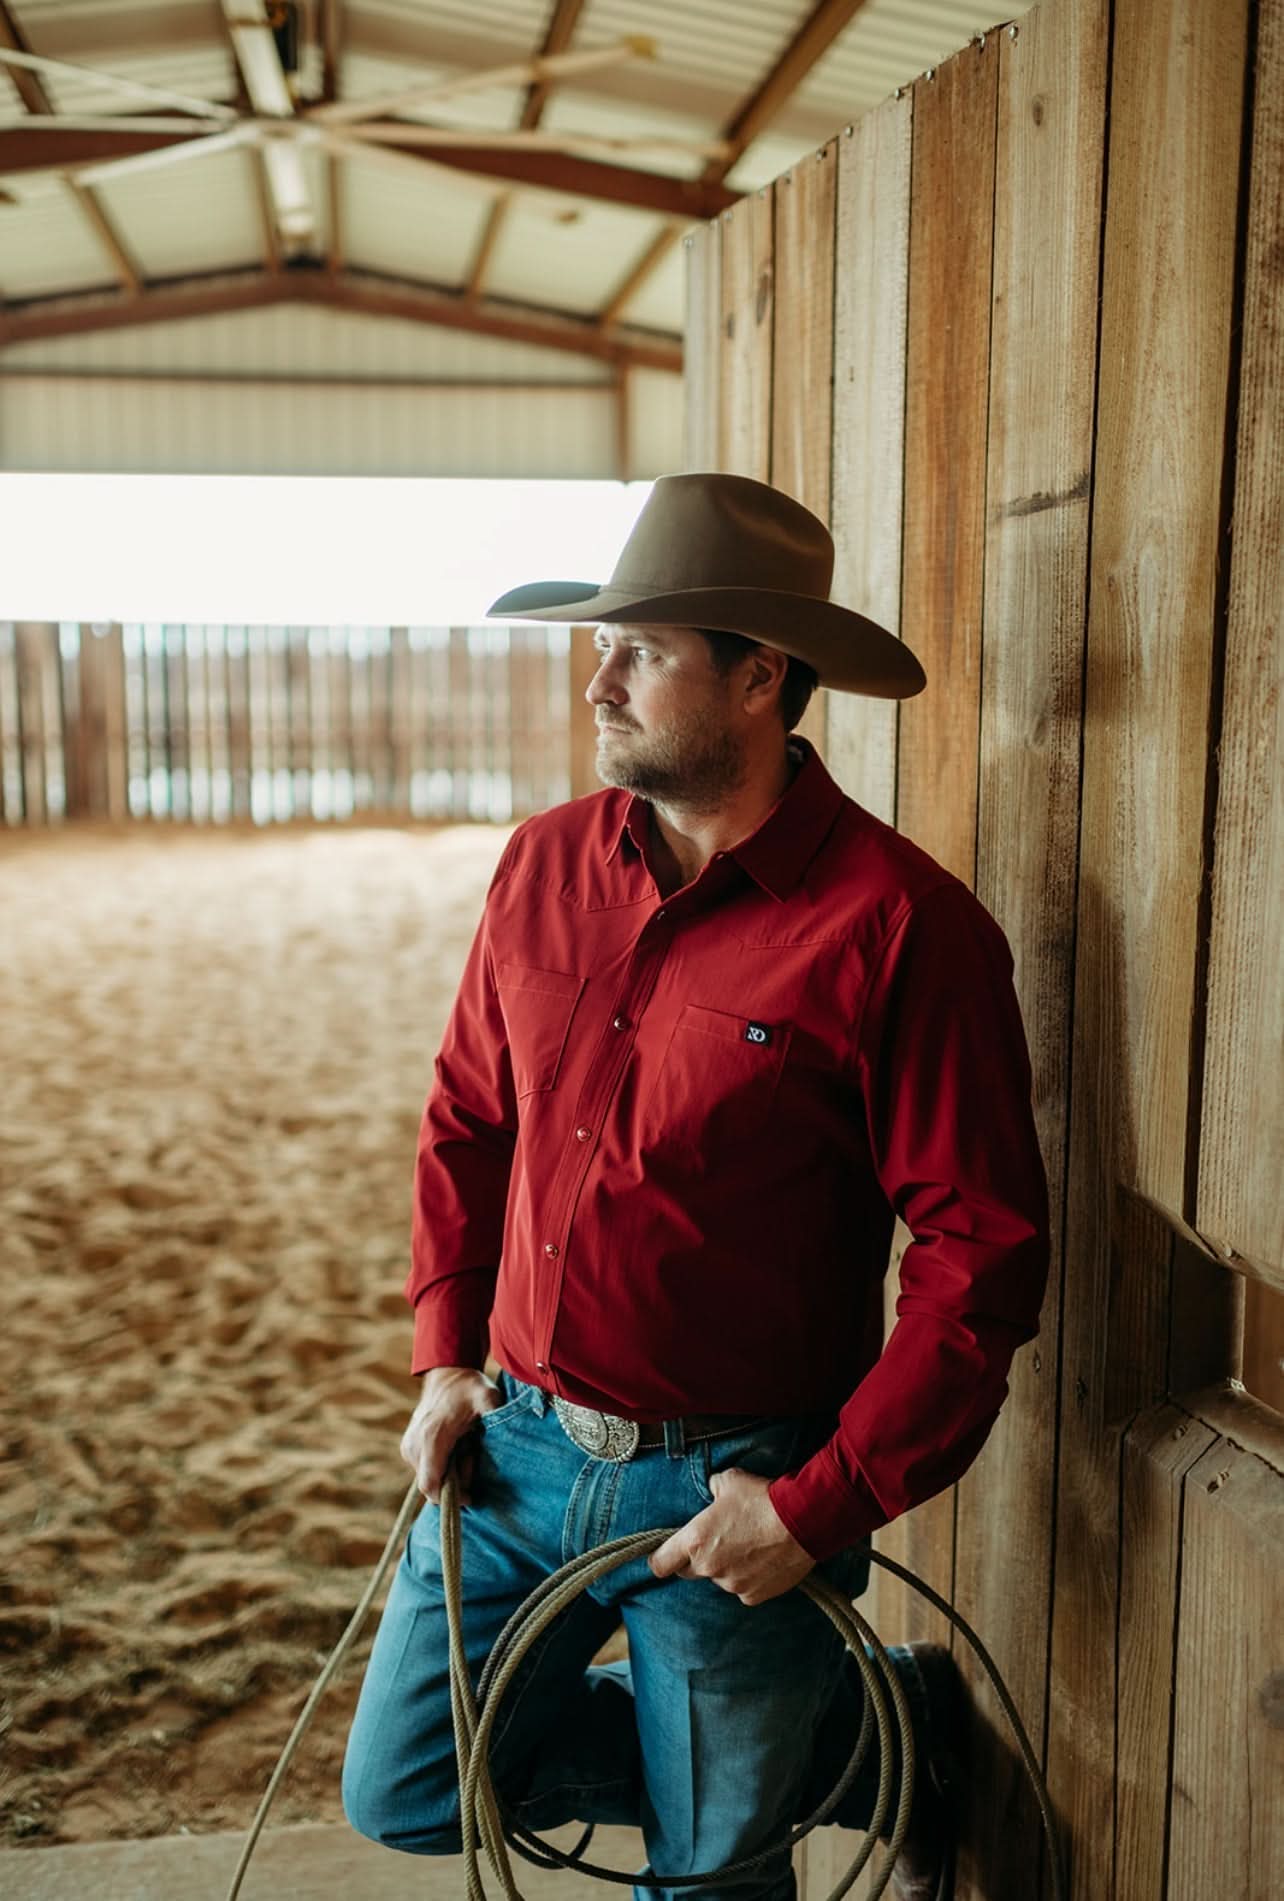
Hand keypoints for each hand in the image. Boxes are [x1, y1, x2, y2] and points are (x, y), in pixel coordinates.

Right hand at [399, 1366, 502, 1504]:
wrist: (447, 1373)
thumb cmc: (469, 1387)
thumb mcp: (488, 1397)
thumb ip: (496, 1416)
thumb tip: (506, 1436)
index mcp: (433, 1438)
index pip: (430, 1486)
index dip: (450, 1498)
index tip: (471, 1494)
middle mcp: (415, 1445)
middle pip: (432, 1484)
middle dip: (455, 1482)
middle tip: (473, 1459)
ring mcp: (408, 1446)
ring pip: (428, 1477)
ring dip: (449, 1473)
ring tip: (466, 1449)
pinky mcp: (408, 1446)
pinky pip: (425, 1468)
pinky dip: (441, 1465)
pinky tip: (456, 1447)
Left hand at [648, 1468, 815, 1604]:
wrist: (802, 1521)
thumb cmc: (762, 1498)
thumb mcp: (729, 1481)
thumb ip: (712, 1489)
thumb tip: (712, 1491)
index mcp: (695, 1541)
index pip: (660, 1564)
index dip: (659, 1560)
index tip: (663, 1556)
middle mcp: (709, 1568)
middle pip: (688, 1572)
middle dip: (696, 1560)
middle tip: (716, 1542)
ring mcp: (731, 1585)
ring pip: (720, 1579)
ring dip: (726, 1568)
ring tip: (749, 1546)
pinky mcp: (753, 1596)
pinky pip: (743, 1589)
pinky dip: (749, 1578)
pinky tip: (763, 1559)